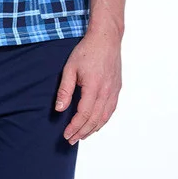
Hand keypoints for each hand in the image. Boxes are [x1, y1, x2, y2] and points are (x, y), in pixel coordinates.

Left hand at [54, 29, 122, 143]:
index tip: (66, 134)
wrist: (106, 39)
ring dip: (93, 129)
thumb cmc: (87, 51)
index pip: (84, 114)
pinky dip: (103, 120)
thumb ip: (65, 90)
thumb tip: (59, 109)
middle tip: (71, 140)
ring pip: (104, 117)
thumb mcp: (70, 68)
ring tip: (82, 136)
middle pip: (94, 119)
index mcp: (94, 87)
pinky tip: (96, 125)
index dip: (74, 127)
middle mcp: (106, 91)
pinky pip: (111, 110)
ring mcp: (114, 90)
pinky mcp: (117, 88)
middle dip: (82, 132)